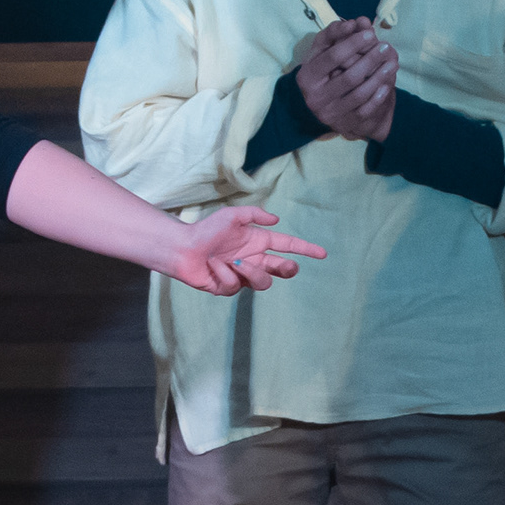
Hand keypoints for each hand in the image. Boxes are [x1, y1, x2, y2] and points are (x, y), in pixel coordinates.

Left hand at [161, 205, 326, 297]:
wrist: (182, 248)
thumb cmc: (205, 230)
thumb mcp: (232, 216)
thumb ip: (255, 216)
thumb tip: (276, 221)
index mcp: (258, 242)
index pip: (287, 246)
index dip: (305, 249)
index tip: (323, 254)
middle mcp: (254, 259)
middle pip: (281, 270)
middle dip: (286, 269)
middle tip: (284, 266)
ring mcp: (243, 275)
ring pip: (263, 282)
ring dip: (252, 272)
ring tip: (234, 262)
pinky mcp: (229, 288)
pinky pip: (236, 285)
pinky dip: (224, 273)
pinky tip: (213, 266)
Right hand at [297, 16, 400, 143]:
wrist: (327, 104)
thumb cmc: (326, 70)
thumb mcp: (324, 50)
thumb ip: (335, 34)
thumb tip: (355, 23)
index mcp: (306, 76)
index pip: (331, 58)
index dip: (352, 44)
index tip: (370, 33)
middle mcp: (315, 98)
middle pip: (348, 77)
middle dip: (370, 60)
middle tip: (386, 46)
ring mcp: (330, 113)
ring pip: (359, 94)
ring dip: (379, 77)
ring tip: (392, 63)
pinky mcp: (344, 124)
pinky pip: (365, 110)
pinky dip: (378, 97)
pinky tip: (388, 84)